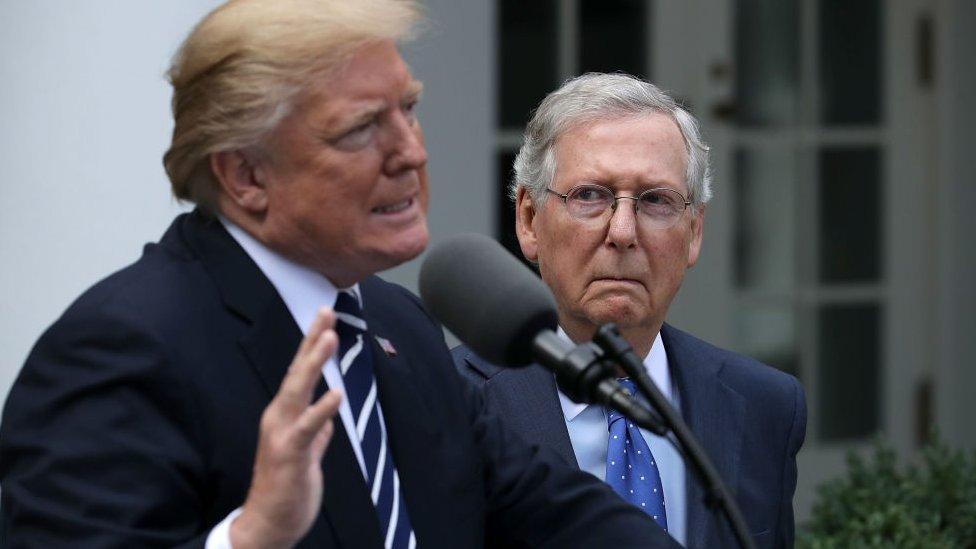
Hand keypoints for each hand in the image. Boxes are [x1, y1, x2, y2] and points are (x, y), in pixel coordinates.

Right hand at [230, 308, 342, 548]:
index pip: (299, 372)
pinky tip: (336, 394)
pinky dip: (322, 409)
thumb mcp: (306, 454)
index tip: (325, 318)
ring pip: (298, 390)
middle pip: (297, 371)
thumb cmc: (285, 488)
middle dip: (312, 341)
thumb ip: (316, 435)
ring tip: (330, 338)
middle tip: (327, 312)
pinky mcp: (291, 454)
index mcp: (284, 414)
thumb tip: (327, 422)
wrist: (269, 523)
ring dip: (314, 363)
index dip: (311, 345)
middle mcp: (279, 417)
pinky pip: (308, 428)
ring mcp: (282, 433)